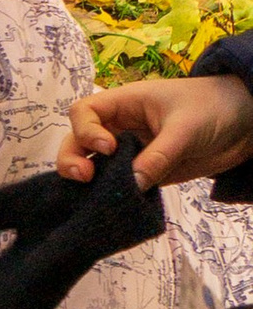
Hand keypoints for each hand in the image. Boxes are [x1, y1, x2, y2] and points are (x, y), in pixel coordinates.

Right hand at [57, 65, 252, 193]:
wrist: (247, 123)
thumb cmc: (215, 108)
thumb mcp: (185, 129)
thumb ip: (158, 156)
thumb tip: (130, 185)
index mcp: (126, 103)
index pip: (84, 112)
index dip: (86, 130)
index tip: (108, 147)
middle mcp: (121, 126)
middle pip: (78, 140)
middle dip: (72, 159)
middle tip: (86, 178)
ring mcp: (131, 151)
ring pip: (94, 165)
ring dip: (88, 180)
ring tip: (92, 194)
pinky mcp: (145, 172)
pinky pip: (119, 184)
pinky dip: (111, 195)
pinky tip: (112, 205)